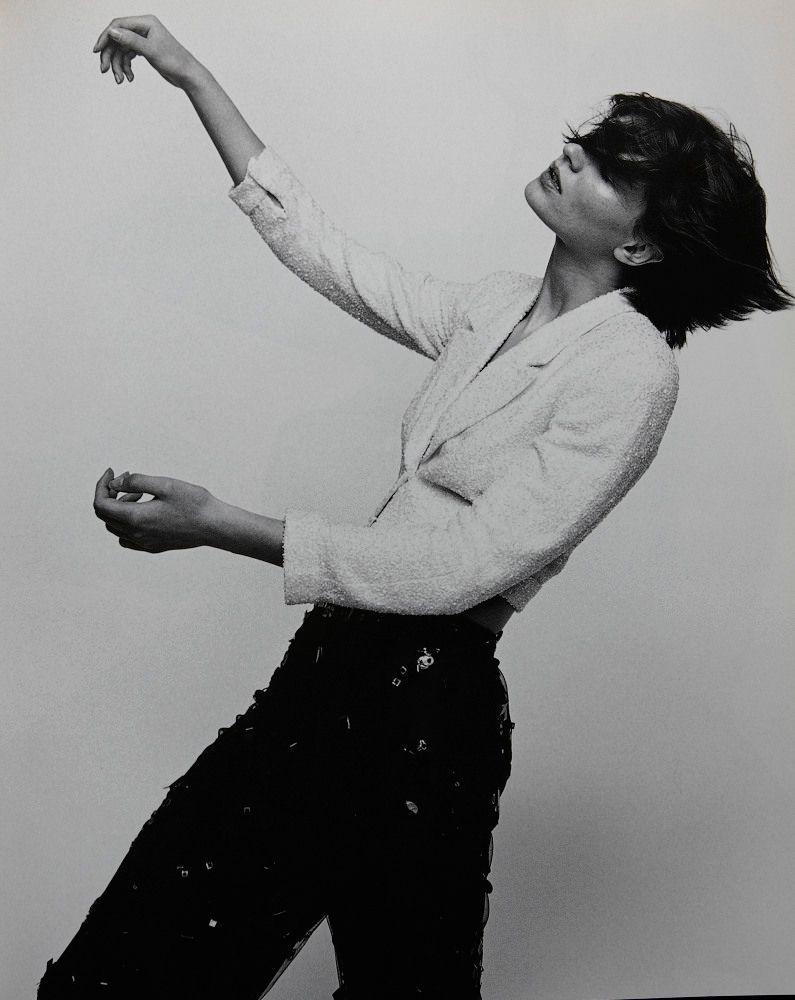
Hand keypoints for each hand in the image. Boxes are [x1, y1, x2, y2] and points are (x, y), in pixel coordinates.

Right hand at [92, 15, 198, 87]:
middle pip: (118, 39)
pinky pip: (128, 56)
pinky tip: (129, 78)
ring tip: (121, 80)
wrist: (188, 76)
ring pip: (122, 50)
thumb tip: (112, 32)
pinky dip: (126, 67)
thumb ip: (131, 40)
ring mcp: (144, 39)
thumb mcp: (151, 51)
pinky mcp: (145, 50)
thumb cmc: (175, 62)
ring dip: (118, 65)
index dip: (105, 37)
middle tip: (104, 70)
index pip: (118, 25)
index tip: (97, 51)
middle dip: (110, 55)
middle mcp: (143, 28)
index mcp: (146, 22)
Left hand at [93, 468, 217, 552]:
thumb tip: (114, 483)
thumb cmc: (194, 503)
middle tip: (126, 479)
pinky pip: (128, 539)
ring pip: (116, 527)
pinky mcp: (154, 547)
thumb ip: (135, 482)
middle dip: (110, 494)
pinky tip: (143, 512)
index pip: (101, 504)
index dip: (101, 485)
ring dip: (119, 508)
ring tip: (140, 494)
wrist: (215, 525)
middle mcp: (136, 534)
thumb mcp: (164, 484)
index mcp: (136, 518)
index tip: (112, 471)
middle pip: (106, 516)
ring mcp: (145, 543)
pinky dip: (127, 524)